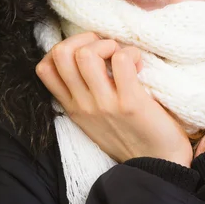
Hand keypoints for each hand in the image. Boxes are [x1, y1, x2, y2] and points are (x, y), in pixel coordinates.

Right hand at [35, 32, 192, 166]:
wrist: (159, 164)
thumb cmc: (131, 136)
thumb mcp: (95, 120)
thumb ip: (85, 95)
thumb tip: (87, 57)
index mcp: (74, 107)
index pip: (45, 68)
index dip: (64, 49)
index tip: (89, 52)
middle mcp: (84, 105)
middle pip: (60, 54)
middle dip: (85, 39)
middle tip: (108, 49)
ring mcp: (105, 105)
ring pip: (86, 55)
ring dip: (108, 45)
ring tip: (124, 57)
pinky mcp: (130, 103)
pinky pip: (121, 61)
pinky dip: (132, 54)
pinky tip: (140, 66)